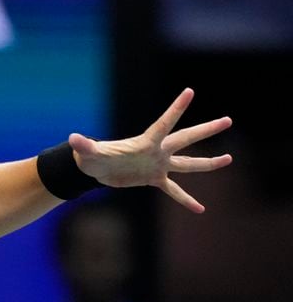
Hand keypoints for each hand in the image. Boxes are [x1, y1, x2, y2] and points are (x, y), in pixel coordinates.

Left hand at [69, 88, 232, 212]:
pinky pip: (174, 190)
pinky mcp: (154, 179)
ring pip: (188, 163)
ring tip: (229, 159)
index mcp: (145, 142)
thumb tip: (72, 139)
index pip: (164, 124)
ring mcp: (158, 165)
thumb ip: (83, 145)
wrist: (95, 168)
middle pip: (186, 139)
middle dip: (206, 130)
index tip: (190, 92)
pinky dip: (185, 199)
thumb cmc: (91, 156)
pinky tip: (200, 209)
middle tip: (228, 120)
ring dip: (208, 163)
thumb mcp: (88, 152)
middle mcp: (156, 151)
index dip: (176, 109)